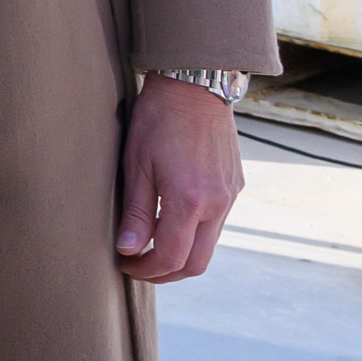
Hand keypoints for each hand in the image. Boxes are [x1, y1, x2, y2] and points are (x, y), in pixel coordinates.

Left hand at [115, 73, 245, 281]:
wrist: (195, 87)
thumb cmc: (158, 120)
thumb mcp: (136, 164)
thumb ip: (134, 211)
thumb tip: (128, 249)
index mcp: (190, 200)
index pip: (170, 257)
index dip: (146, 270)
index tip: (125, 266)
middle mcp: (217, 204)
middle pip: (196, 263)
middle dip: (166, 273)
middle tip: (138, 267)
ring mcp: (231, 197)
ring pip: (209, 246)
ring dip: (182, 256)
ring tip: (150, 248)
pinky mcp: (236, 187)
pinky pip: (217, 224)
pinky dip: (195, 234)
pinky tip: (171, 223)